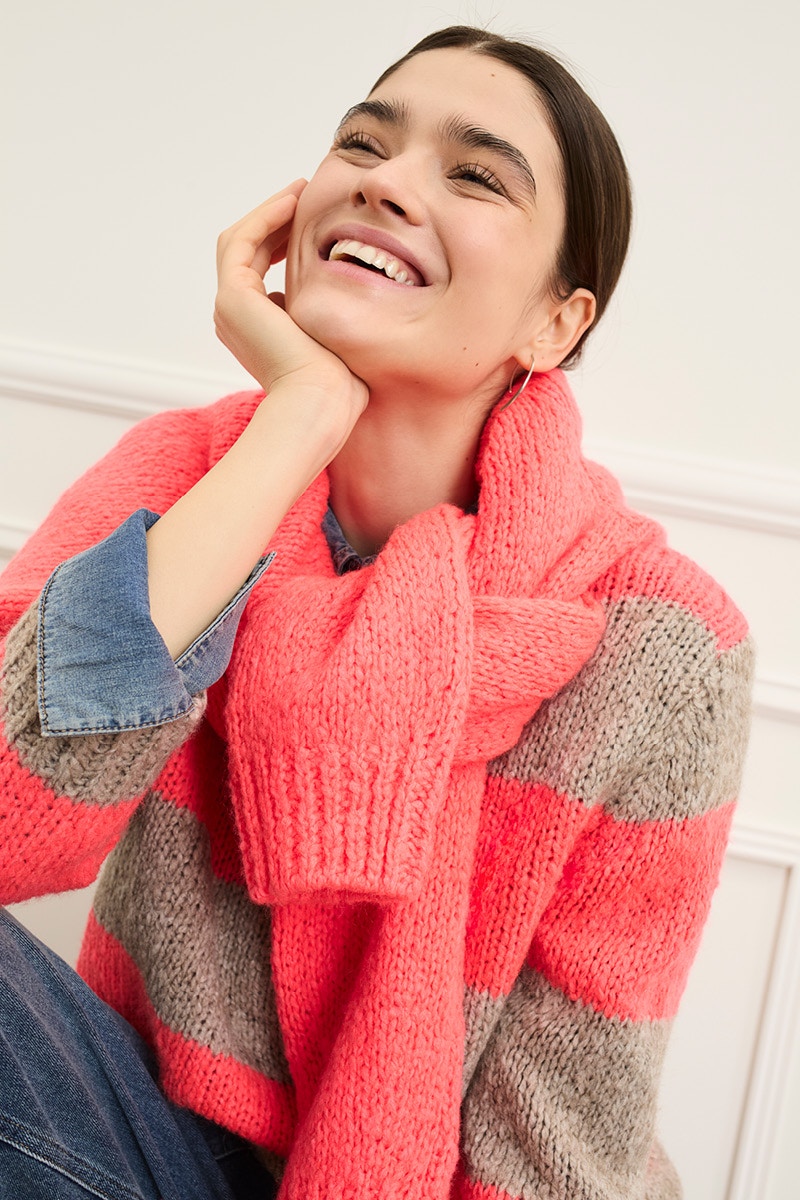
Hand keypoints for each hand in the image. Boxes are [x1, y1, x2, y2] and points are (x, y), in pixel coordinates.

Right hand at [214, 182, 367, 452]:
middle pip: (246, 250)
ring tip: (302, 191)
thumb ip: (329, 312)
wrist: (321, 405)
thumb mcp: (334, 337)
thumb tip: (354, 289)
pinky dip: (265, 216)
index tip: (314, 220)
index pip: (259, 269)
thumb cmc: (339, 385)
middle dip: (274, 220)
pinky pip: (243, 240)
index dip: (282, 239)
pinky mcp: (234, 297)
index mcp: (253, 328)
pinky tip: (295, 201)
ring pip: (241, 240)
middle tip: (305, 194)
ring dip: (269, 212)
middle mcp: (233, 317)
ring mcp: (229, 307)